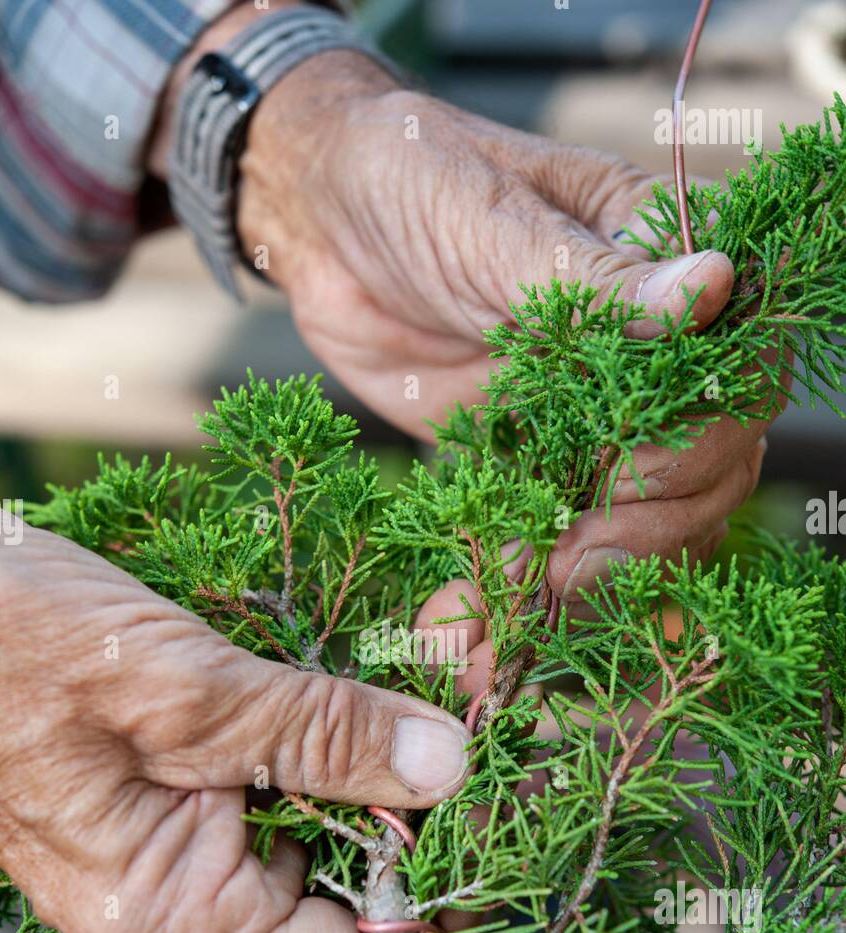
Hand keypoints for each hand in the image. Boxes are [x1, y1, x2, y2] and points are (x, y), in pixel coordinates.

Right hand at [0, 510, 468, 932]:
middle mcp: (187, 914)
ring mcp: (180, 861)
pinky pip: (288, 797)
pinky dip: (341, 741)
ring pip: (330, 840)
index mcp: (182, 924)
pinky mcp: (176, 804)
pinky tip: (386, 671)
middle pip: (356, 905)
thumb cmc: (11, 647)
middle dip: (431, 809)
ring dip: (393, 761)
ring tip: (455, 665)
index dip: (443, 912)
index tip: (498, 810)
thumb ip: (321, 735)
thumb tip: (451, 767)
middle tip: (489, 703)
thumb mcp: (183, 690)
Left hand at [236, 53, 774, 599]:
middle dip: (641, 536)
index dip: (699, 445)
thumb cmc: (411, 181)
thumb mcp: (495, 223)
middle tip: (564, 565)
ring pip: (643, 528)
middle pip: (707, 476)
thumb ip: (596, 280)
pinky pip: (559, 544)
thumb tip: (716, 286)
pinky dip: (526, 594)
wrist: (318, 222)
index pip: (737, 380)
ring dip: (584, 587)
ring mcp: (594, 420)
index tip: (622, 477)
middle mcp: (648, 359)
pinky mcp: (536, 467)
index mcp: (664, 274)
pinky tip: (479, 628)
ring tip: (509, 618)